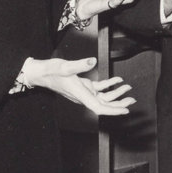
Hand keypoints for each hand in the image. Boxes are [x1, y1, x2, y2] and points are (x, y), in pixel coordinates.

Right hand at [21, 57, 135, 115]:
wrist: (39, 73)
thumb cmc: (49, 71)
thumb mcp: (64, 66)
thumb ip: (79, 64)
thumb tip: (93, 61)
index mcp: (80, 94)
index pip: (99, 107)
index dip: (113, 110)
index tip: (125, 111)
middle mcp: (83, 96)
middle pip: (104, 104)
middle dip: (119, 103)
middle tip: (132, 99)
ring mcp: (83, 92)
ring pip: (103, 97)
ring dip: (116, 94)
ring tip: (128, 88)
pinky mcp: (83, 86)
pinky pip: (99, 89)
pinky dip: (109, 85)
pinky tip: (117, 80)